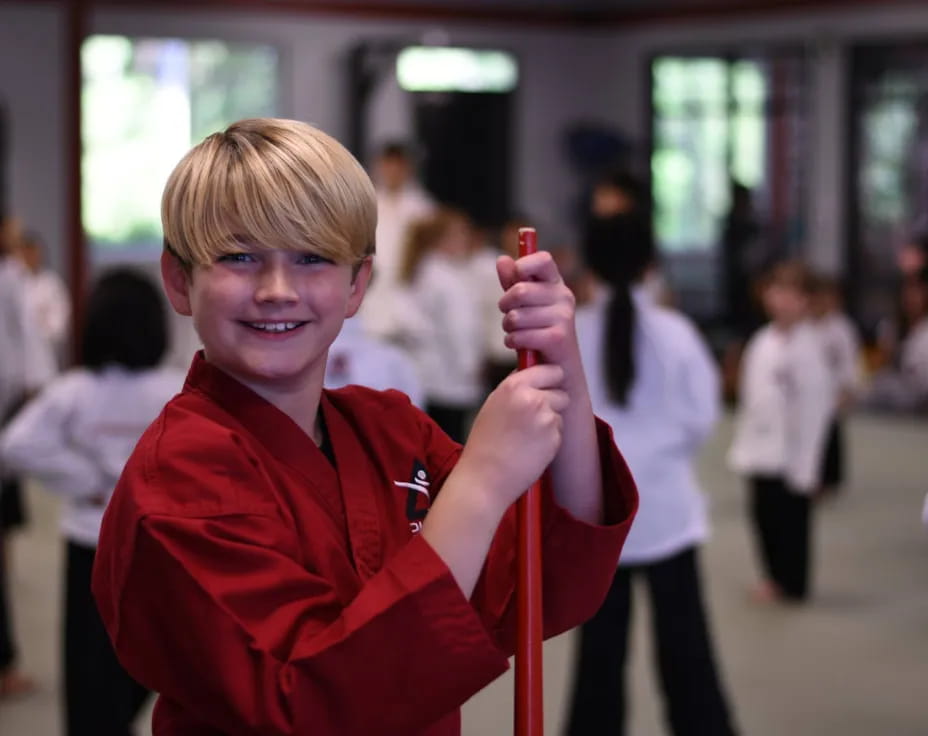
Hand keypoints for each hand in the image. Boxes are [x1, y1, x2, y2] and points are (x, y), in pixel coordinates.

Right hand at [458, 364, 567, 512]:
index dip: (548, 379)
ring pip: (560, 411)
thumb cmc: (485, 445)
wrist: (485, 478)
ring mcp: (545, 418)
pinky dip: (550, 439)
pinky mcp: (554, 437)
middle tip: (537, 415)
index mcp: (512, 386)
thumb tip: (535, 376)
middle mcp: (531, 398)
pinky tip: (531, 449)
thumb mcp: (493, 405)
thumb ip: (516, 389)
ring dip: (551, 421)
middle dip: (554, 399)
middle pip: (560, 389)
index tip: (545, 386)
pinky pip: (559, 431)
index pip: (547, 369)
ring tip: (527, 436)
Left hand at [497, 252, 581, 380]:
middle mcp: (564, 296)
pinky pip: (521, 335)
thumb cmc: (538, 328)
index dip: (524, 265)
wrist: (557, 365)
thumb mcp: (524, 303)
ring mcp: (564, 316)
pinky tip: (517, 344)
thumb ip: (513, 281)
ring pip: (516, 316)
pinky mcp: (558, 337)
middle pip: (520, 290)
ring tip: (514, 332)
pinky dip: (512, 341)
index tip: (515, 277)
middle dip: (505, 305)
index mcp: (555, 283)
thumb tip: (502, 259)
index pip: (543, 260)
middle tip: (507, 314)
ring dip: (508, 327)